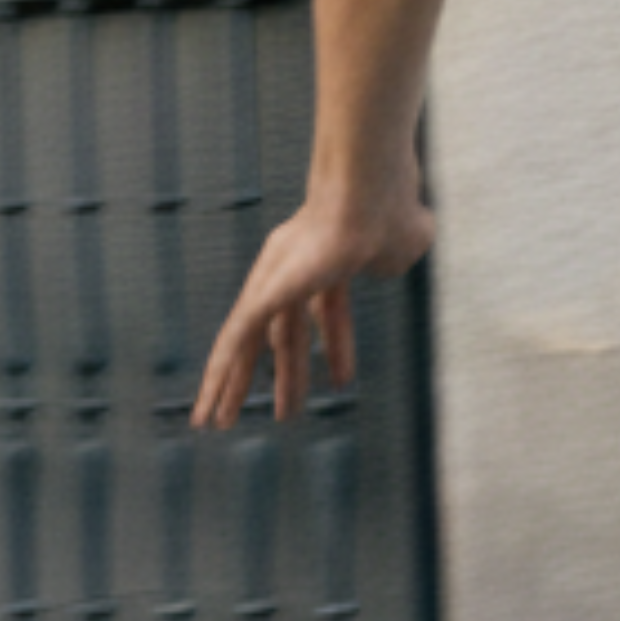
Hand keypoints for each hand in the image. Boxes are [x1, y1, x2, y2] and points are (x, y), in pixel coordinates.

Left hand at [194, 178, 430, 429]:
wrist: (373, 196)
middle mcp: (294, 270)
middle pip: (282, 333)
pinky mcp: (265, 291)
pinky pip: (236, 339)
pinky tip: (212, 401)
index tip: (342, 380)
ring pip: (246, 342)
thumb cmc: (394, 214)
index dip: (337, 347)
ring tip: (220, 424)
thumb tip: (389, 261)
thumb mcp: (406, 243)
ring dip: (232, 385)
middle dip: (282, 375)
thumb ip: (394, 257)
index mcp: (330, 263)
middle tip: (282, 413)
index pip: (327, 311)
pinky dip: (223, 372)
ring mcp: (275, 280)